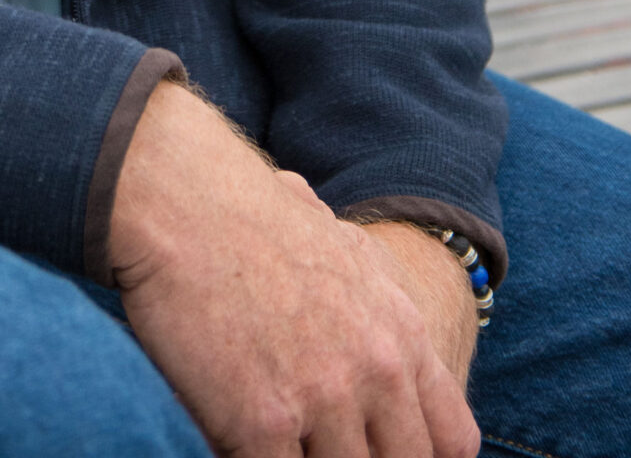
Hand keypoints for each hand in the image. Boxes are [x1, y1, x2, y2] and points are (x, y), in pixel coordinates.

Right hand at [107, 81, 479, 457]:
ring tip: (276, 439)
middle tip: (315, 444)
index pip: (452, 440)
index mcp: (401, 330)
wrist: (178, 197)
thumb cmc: (245, 213)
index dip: (417, 456)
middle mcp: (376, 369)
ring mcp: (323, 398)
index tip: (375, 448)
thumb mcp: (340, 248)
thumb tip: (371, 330)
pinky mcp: (262, 424)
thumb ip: (372, 304)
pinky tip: (233, 439)